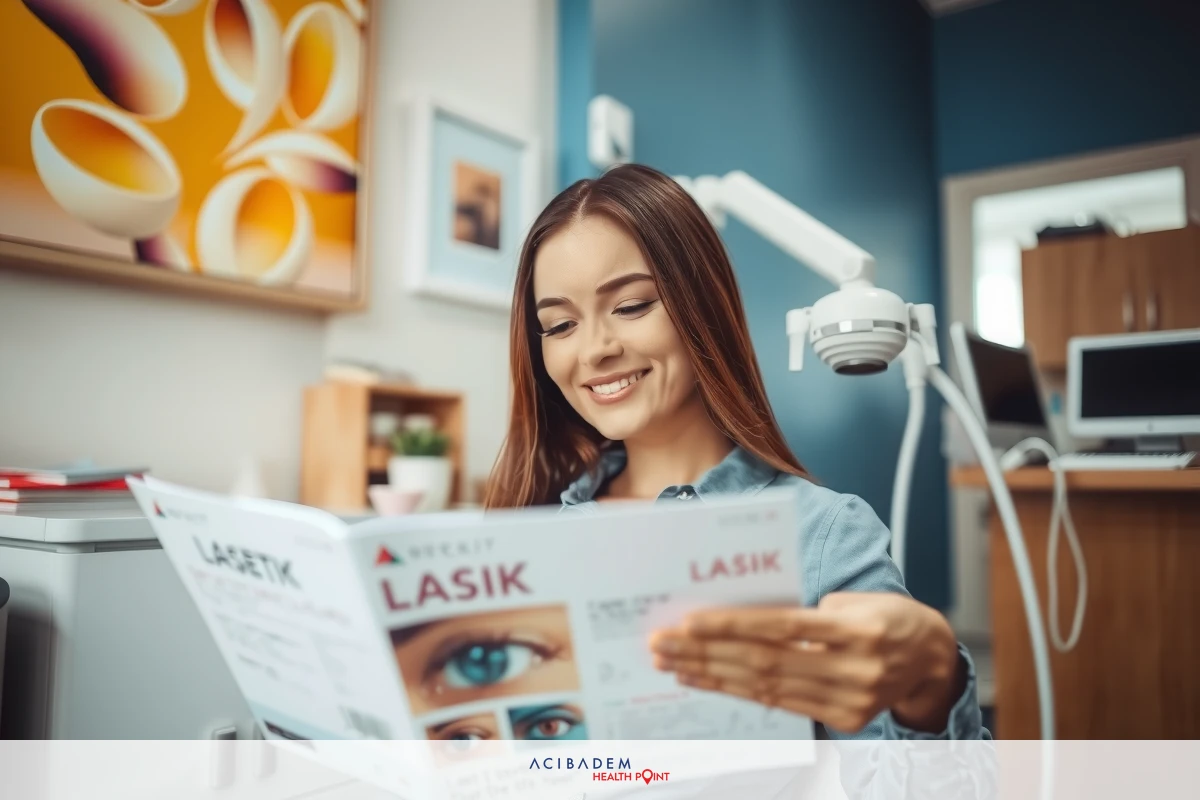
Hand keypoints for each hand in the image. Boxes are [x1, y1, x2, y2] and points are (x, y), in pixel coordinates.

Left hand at [648, 593, 964, 733]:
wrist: (932, 658)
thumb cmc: (886, 615)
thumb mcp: (855, 600)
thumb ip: (804, 611)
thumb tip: (743, 616)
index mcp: (857, 629)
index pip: (782, 626)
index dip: (732, 625)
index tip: (690, 621)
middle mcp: (854, 669)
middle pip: (766, 661)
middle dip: (707, 653)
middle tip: (664, 644)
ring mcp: (849, 700)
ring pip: (766, 688)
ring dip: (712, 676)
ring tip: (673, 664)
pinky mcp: (842, 719)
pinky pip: (780, 704)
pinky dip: (738, 691)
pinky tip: (707, 681)